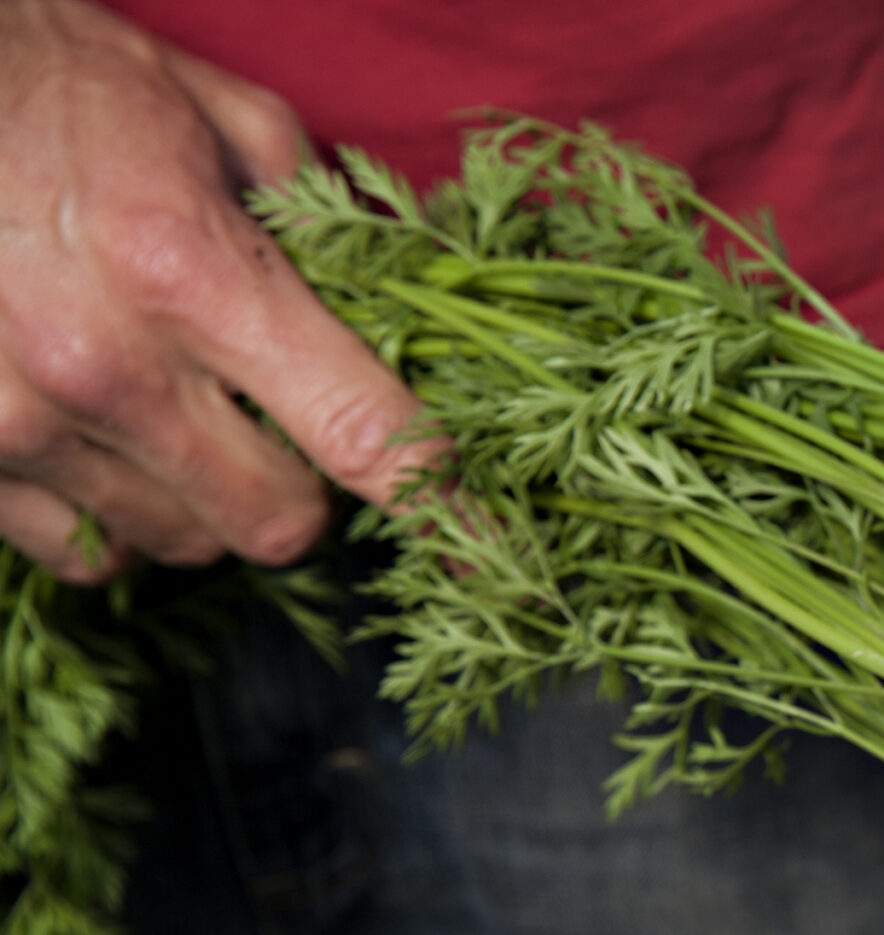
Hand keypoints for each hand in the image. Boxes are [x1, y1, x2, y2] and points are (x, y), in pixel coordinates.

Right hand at [0, 0, 431, 580]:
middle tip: (282, 422)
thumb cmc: (56, 85)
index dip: (441, 503)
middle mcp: (107, 365)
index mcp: (188, 273)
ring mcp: (24, 421)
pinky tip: (113, 443)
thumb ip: (322, 212)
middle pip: (278, 522)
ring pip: (185, 541)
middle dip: (305, 488)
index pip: (359, 431)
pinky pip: (88, 553)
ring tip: (179, 409)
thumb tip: (419, 285)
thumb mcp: (210, 113)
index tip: (490, 550)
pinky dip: (121, 518)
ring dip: (209, 500)